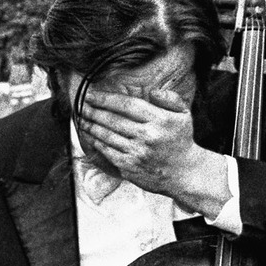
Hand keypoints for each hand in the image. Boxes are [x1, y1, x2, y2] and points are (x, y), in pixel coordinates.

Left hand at [76, 87, 231, 217]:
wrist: (184, 173)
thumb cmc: (181, 141)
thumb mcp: (184, 114)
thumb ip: (170, 99)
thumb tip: (152, 92)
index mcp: (160, 120)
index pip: (127, 105)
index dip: (106, 99)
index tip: (92, 94)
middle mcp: (147, 136)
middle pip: (113, 120)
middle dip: (94, 111)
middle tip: (81, 105)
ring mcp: (137, 153)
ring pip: (108, 136)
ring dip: (91, 126)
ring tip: (82, 119)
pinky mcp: (129, 167)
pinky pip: (108, 152)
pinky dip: (97, 143)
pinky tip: (90, 136)